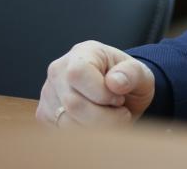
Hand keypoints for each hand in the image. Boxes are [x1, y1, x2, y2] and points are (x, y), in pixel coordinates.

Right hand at [36, 40, 154, 127]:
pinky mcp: (45, 114)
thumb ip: (132, 74)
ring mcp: (49, 93)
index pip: (78, 74)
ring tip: (111, 118)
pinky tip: (97, 125)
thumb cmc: (128, 81)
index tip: (119, 99)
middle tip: (121, 113)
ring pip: (67, 123)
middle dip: (104, 117)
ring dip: (96, 128)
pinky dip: (85, 135)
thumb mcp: (141, 74)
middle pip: (73, 103)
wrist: (119, 95)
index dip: (101, 93)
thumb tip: (114, 82)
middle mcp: (59, 71)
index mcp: (83, 52)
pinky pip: (62, 133)